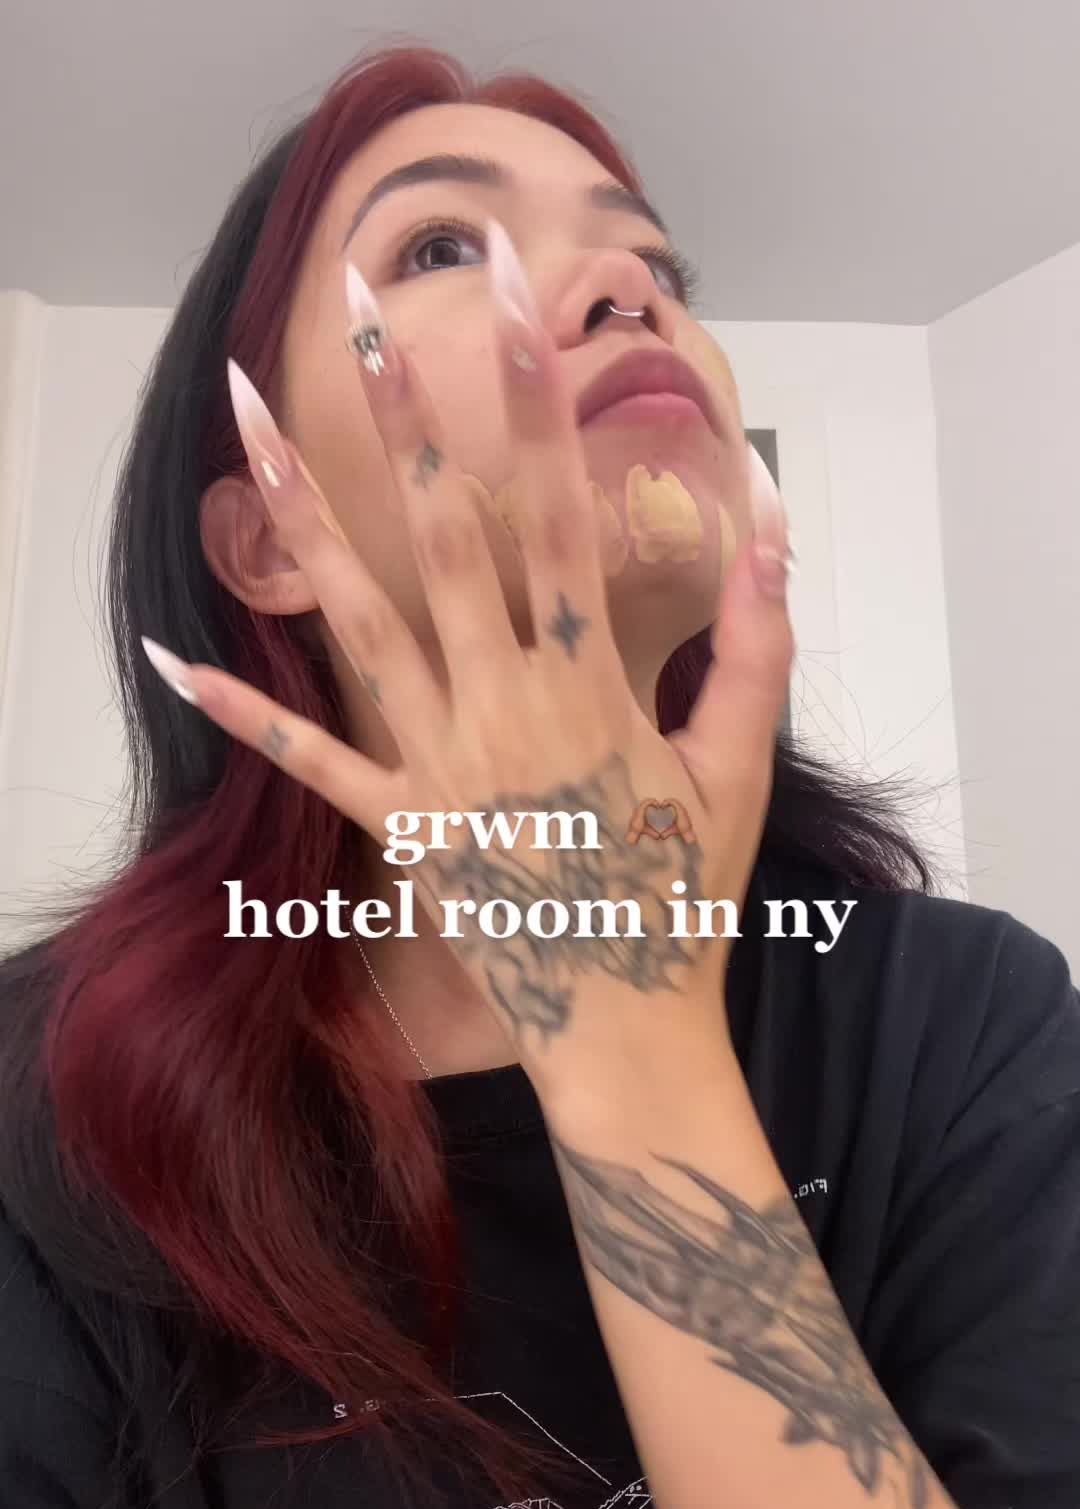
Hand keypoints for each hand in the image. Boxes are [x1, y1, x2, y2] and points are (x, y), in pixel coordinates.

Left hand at [142, 222, 793, 1092]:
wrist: (626, 1029)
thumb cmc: (686, 898)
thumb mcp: (741, 769)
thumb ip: (757, 645)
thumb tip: (769, 526)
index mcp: (592, 687)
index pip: (563, 515)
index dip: (538, 400)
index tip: (517, 298)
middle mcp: (504, 708)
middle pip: (449, 541)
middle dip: (411, 418)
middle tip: (365, 309)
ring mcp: (440, 767)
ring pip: (363, 623)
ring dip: (304, 520)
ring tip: (248, 425)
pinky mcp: (400, 826)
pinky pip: (312, 761)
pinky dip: (245, 712)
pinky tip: (172, 659)